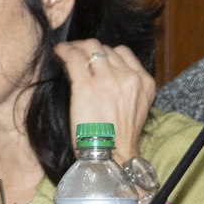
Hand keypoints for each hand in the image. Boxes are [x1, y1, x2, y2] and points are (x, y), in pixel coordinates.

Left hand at [54, 40, 157, 162]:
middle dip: (89, 48)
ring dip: (76, 47)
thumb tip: (104, 72)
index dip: (105, 52)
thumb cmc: (118, 136)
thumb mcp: (134, 106)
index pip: (122, 53)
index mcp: (144, 82)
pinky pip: (74, 57)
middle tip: (76, 51)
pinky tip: (59, 52)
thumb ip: (126, 86)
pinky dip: (65, 51)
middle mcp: (129, 78)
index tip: (93, 56)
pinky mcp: (87, 86)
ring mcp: (108, 80)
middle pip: (105, 49)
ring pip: (90, 48)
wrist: (112, 156)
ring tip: (66, 51)